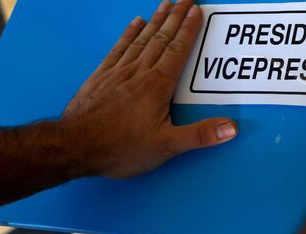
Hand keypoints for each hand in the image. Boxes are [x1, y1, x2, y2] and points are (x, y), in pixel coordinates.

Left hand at [61, 0, 236, 178]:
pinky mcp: (101, 77)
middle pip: (161, 38)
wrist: (74, 147)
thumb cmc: (121, 148)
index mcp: (157, 86)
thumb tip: (231, 128)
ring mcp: (117, 72)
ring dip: (155, 20)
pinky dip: (129, 34)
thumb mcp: (166, 147)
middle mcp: (138, 73)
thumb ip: (200, 135)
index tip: (196, 11)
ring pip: (141, 39)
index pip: (177, 51)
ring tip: (166, 4)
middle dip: (175, 18)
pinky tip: (135, 23)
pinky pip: (119, 48)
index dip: (188, 29)